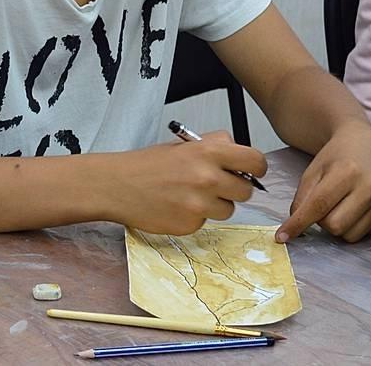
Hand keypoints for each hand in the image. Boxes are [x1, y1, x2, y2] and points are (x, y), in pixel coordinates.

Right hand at [109, 131, 266, 234]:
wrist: (115, 185)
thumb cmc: (146, 165)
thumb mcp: (182, 145)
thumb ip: (214, 146)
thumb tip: (240, 154)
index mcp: (207, 152)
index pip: (255, 161)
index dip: (255, 168)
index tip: (250, 172)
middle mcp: (207, 177)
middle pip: (246, 190)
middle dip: (234, 189)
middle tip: (215, 185)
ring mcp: (199, 204)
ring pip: (228, 209)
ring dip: (215, 205)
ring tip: (189, 196)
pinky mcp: (190, 224)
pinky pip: (206, 222)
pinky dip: (195, 216)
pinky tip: (176, 206)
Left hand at [277, 121, 370, 242]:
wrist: (365, 145)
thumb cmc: (336, 158)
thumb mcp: (312, 172)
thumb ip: (301, 200)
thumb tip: (293, 229)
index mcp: (347, 171)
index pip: (318, 206)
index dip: (298, 224)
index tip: (282, 236)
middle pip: (334, 226)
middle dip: (322, 221)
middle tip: (324, 205)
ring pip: (350, 235)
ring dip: (339, 225)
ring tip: (342, 204)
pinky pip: (365, 234)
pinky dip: (354, 226)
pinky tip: (357, 207)